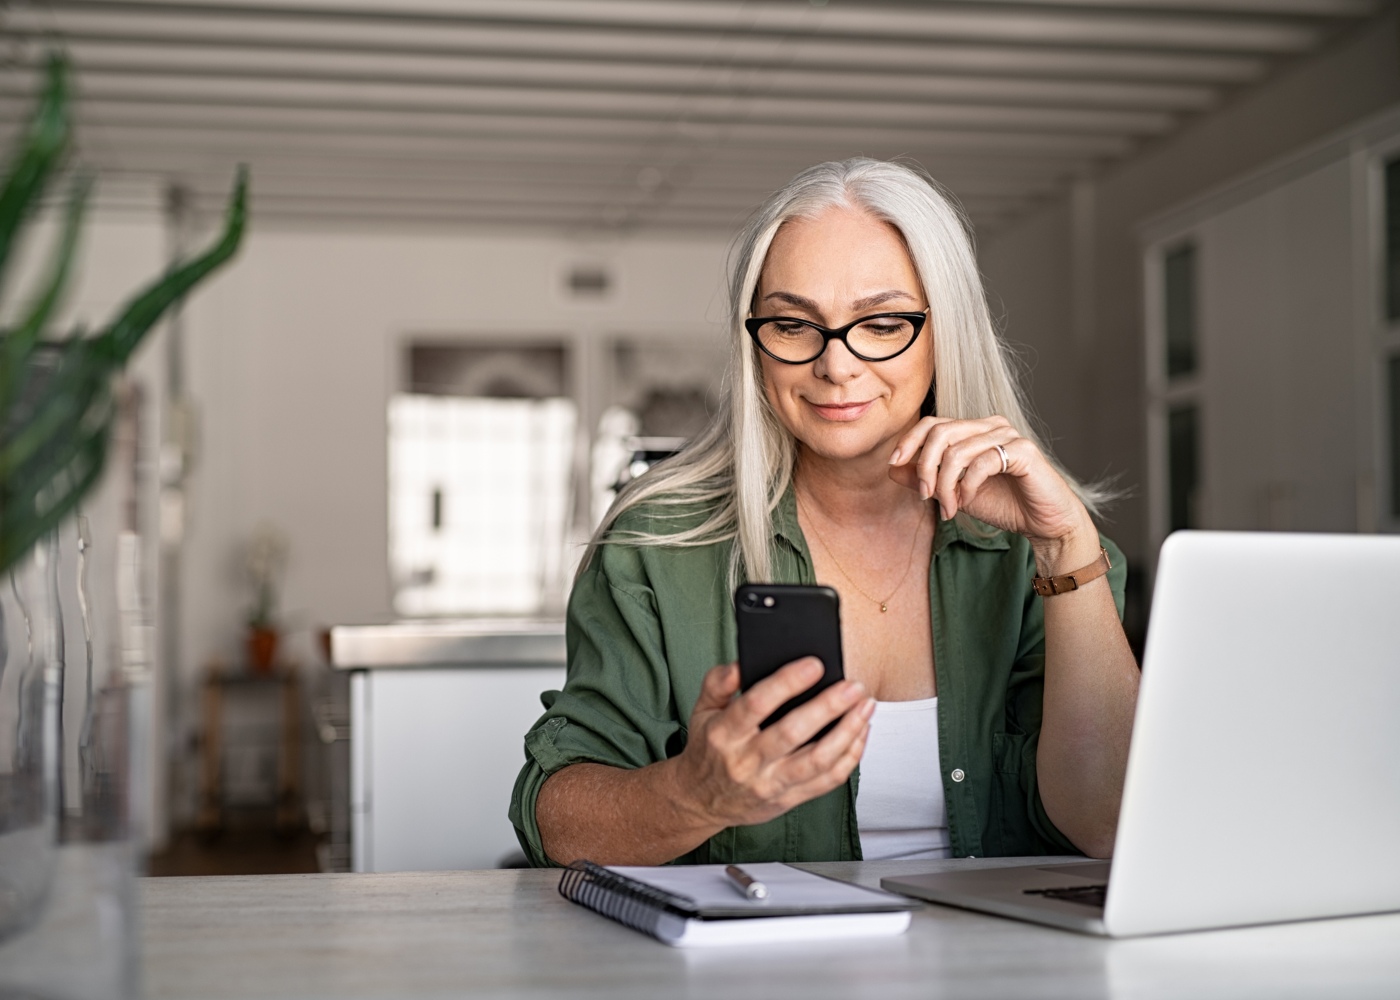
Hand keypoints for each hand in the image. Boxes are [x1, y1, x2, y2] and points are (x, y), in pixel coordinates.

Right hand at [673, 660, 874, 829]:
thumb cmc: (708, 750)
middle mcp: (747, 761)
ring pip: (817, 760)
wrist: (701, 800)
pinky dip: (850, 756)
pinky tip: (860, 733)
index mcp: (724, 734)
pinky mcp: (789, 799)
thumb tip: (740, 663)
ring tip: (865, 706)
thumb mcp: (701, 710)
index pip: (756, 704)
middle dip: (828, 707)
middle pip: (793, 733)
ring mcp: (770, 784)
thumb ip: (718, 682)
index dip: (787, 683)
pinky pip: (827, 781)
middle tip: (852, 685)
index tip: (814, 665)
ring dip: (847, 731)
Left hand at [887, 415, 1096, 571]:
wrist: (1043, 524)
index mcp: (974, 430)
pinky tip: (967, 501)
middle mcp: (991, 425)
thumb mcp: (955, 493)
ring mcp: (1009, 435)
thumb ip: (926, 479)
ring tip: (950, 508)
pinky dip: (967, 485)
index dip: (909, 441)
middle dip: (925, 466)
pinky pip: (982, 462)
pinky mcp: (1024, 451)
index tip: (894, 464)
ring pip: (958, 450)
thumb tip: (893, 467)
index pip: (933, 423)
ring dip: (946, 485)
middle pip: (941, 432)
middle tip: (925, 496)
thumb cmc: (1004, 504)